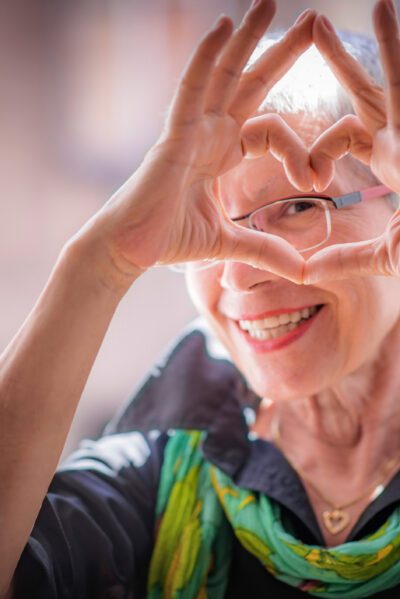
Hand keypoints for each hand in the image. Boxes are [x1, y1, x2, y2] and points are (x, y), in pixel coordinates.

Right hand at [76, 2, 316, 288]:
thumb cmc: (169, 239)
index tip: (316, 178)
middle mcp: (208, 134)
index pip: (270, 130)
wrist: (130, 250)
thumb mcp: (229, 242)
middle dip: (280, 52)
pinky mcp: (172, 137)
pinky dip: (205, 58)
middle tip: (311, 20)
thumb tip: (302, 270)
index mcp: (222, 154)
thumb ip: (265, 249)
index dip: (299, 149)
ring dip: (246, 37)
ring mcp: (190, 131)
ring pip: (222, 75)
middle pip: (250, 83)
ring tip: (269, 1)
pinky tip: (222, 27)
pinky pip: (190, 90)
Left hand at [303, 0, 399, 282]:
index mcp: (386, 159)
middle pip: (362, 91)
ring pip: (396, 74)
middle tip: (312, 24)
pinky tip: (397, 12)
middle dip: (338, 61)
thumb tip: (306, 273)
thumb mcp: (386, 254)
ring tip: (380, 1)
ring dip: (387, 39)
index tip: (310, 180)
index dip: (317, 153)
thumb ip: (346, 258)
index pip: (338, 138)